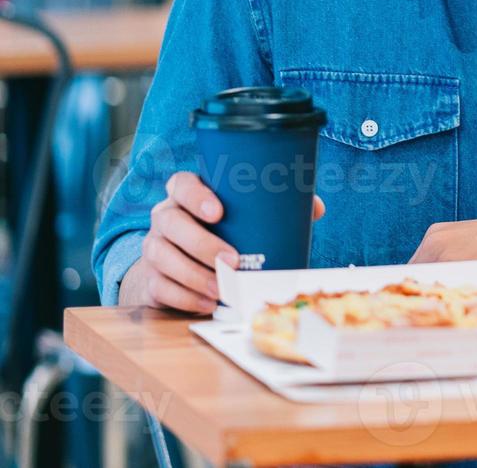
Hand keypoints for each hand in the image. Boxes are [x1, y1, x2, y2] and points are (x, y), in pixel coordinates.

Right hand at [121, 172, 324, 312]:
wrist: (181, 262)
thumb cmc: (221, 231)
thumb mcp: (242, 215)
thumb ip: (276, 207)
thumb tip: (315, 207)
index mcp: (185, 195)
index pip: (181, 184)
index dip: (196, 196)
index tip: (219, 211)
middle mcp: (165, 217)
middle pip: (171, 224)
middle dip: (202, 244)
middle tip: (232, 260)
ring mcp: (154, 247)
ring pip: (163, 258)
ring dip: (195, 276)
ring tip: (222, 289)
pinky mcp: (151, 278)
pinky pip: (161, 287)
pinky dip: (186, 298)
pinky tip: (207, 303)